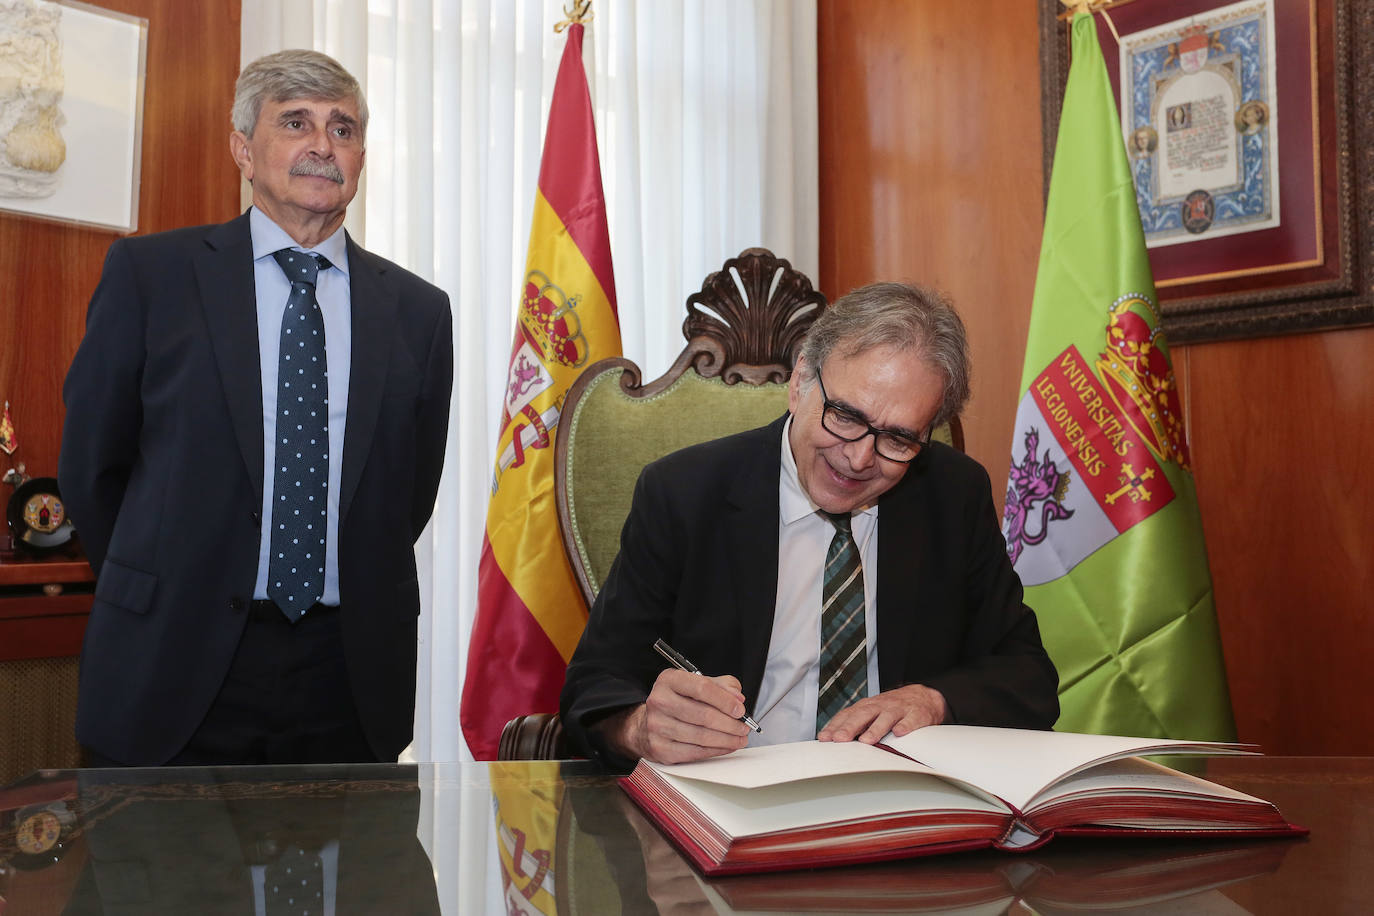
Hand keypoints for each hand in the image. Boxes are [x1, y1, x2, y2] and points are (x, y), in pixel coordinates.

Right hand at [602, 669, 751, 763]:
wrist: (645, 725)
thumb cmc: (676, 702)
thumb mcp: (695, 684)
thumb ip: (720, 686)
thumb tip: (737, 697)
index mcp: (669, 680)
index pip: (702, 688)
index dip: (725, 700)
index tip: (740, 709)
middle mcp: (659, 701)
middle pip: (703, 715)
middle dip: (730, 723)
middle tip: (744, 727)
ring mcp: (658, 726)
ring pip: (701, 736)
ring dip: (727, 739)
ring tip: (739, 738)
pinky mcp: (661, 748)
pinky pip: (695, 752)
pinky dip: (716, 750)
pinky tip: (726, 746)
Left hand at [816, 684, 947, 743]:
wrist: (923, 696)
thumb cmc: (892, 709)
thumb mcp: (872, 713)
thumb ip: (856, 725)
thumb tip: (834, 741)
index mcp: (867, 707)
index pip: (848, 715)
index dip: (835, 726)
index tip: (824, 738)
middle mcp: (880, 706)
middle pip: (863, 715)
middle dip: (850, 727)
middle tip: (839, 739)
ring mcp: (898, 709)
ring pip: (886, 717)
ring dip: (875, 729)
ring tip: (866, 741)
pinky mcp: (917, 714)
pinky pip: (911, 720)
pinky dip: (905, 726)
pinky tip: (899, 733)